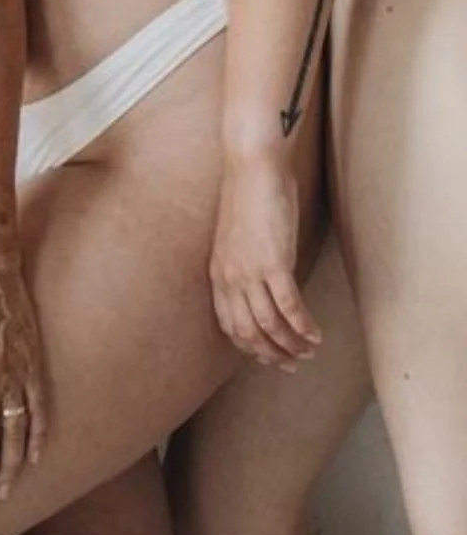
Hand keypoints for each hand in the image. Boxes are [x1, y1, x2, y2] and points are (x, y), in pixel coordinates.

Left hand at [210, 155, 320, 369]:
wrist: (251, 170)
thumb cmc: (248, 200)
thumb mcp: (238, 241)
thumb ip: (245, 266)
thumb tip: (264, 285)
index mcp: (218, 273)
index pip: (230, 324)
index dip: (250, 346)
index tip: (268, 357)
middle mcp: (230, 278)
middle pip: (249, 332)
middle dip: (272, 353)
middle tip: (293, 364)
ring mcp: (250, 272)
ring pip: (270, 324)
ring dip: (292, 344)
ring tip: (309, 352)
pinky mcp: (273, 263)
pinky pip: (289, 306)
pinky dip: (303, 326)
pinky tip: (315, 335)